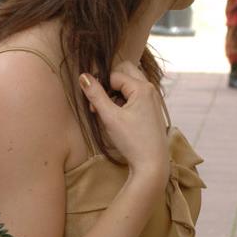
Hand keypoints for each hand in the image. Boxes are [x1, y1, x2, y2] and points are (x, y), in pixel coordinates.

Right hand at [78, 62, 168, 184]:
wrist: (152, 164)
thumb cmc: (132, 141)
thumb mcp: (110, 117)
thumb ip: (95, 94)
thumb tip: (83, 76)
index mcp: (142, 88)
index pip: (114, 75)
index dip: (101, 87)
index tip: (93, 105)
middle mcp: (151, 89)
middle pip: (125, 72)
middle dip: (110, 84)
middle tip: (101, 101)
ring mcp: (154, 99)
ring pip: (130, 84)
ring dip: (116, 93)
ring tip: (108, 112)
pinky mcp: (153, 109)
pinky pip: (136, 95)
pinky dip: (125, 101)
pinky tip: (119, 117)